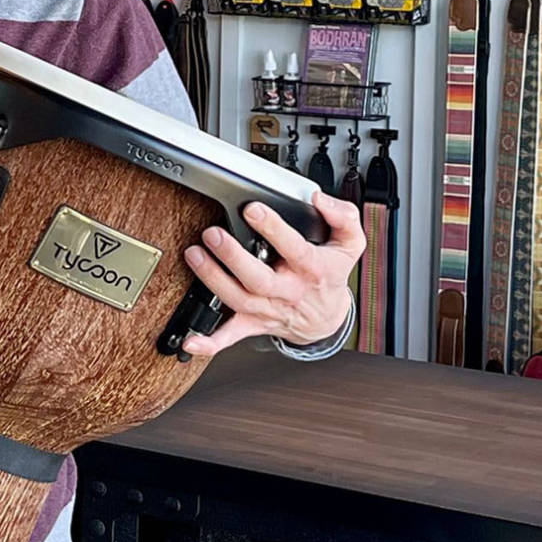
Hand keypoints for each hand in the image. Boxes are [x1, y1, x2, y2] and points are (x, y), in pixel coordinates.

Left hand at [179, 193, 363, 356]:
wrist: (327, 319)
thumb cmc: (331, 275)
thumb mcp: (350, 243)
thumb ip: (342, 216)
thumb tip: (320, 200)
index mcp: (312, 269)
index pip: (293, 249)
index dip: (273, 228)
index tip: (253, 209)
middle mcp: (288, 291)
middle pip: (259, 279)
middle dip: (233, 256)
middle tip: (213, 234)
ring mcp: (269, 310)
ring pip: (239, 299)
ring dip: (213, 279)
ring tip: (195, 254)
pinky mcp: (253, 323)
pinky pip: (231, 337)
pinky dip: (210, 342)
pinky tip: (190, 339)